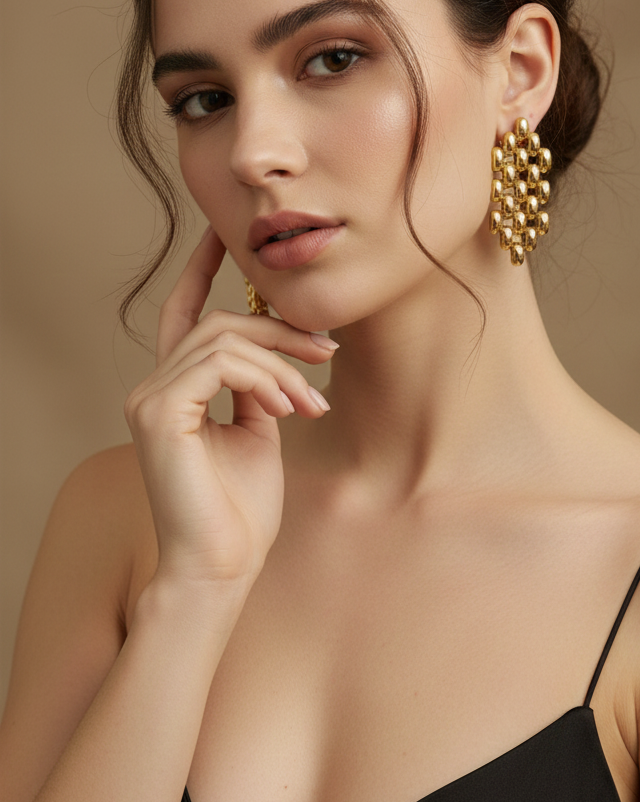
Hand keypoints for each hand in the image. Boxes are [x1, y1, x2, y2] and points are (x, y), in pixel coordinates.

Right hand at [124, 228, 334, 589]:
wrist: (222, 567)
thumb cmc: (241, 511)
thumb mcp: (259, 433)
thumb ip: (259, 388)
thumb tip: (279, 356)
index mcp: (176, 390)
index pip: (184, 314)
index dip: (202, 270)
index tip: (225, 234)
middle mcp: (154, 388)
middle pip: (221, 323)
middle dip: (281, 332)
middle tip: (328, 353)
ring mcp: (150, 399)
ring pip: (225, 340)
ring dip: (281, 364)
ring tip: (309, 403)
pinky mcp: (159, 414)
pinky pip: (221, 364)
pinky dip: (263, 378)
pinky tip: (287, 408)